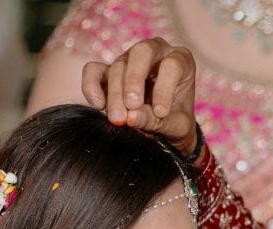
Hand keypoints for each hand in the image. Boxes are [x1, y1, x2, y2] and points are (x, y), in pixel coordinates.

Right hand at [80, 37, 197, 154]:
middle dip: (135, 79)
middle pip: (142, 52)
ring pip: (118, 66)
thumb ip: (157, 121)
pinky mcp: (107, 71)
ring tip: (119, 119)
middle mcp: (155, 53)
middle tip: (132, 106)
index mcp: (181, 61)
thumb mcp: (175, 127)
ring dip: (115, 94)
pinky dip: (91, 86)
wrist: (163, 132)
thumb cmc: (175, 123)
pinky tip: (98, 105)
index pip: (172, 65)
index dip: (164, 88)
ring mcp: (129, 59)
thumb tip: (130, 117)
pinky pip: (93, 70)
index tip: (161, 113)